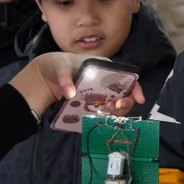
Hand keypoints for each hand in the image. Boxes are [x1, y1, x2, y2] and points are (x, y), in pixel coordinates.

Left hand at [9, 53, 145, 114]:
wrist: (46, 75)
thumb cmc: (57, 65)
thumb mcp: (60, 68)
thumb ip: (65, 80)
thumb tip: (71, 94)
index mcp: (103, 67)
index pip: (125, 76)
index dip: (135, 87)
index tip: (138, 98)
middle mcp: (105, 80)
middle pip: (124, 93)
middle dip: (125, 102)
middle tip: (115, 107)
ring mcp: (99, 92)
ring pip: (116, 103)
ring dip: (116, 110)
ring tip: (107, 112)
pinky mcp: (92, 102)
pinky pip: (103, 110)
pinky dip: (105, 115)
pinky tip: (101, 118)